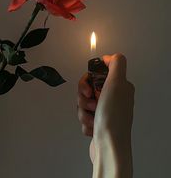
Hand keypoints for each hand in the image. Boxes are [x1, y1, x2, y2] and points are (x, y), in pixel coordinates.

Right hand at [78, 54, 134, 176]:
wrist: (109, 147)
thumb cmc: (112, 117)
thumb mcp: (118, 83)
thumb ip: (116, 63)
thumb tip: (110, 56)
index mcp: (120, 86)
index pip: (97, 72)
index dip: (89, 78)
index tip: (89, 87)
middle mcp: (114, 97)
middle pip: (88, 87)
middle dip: (84, 96)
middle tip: (91, 103)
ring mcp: (105, 111)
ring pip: (84, 102)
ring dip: (83, 111)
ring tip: (92, 118)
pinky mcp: (98, 123)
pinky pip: (84, 116)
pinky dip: (85, 122)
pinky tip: (93, 127)